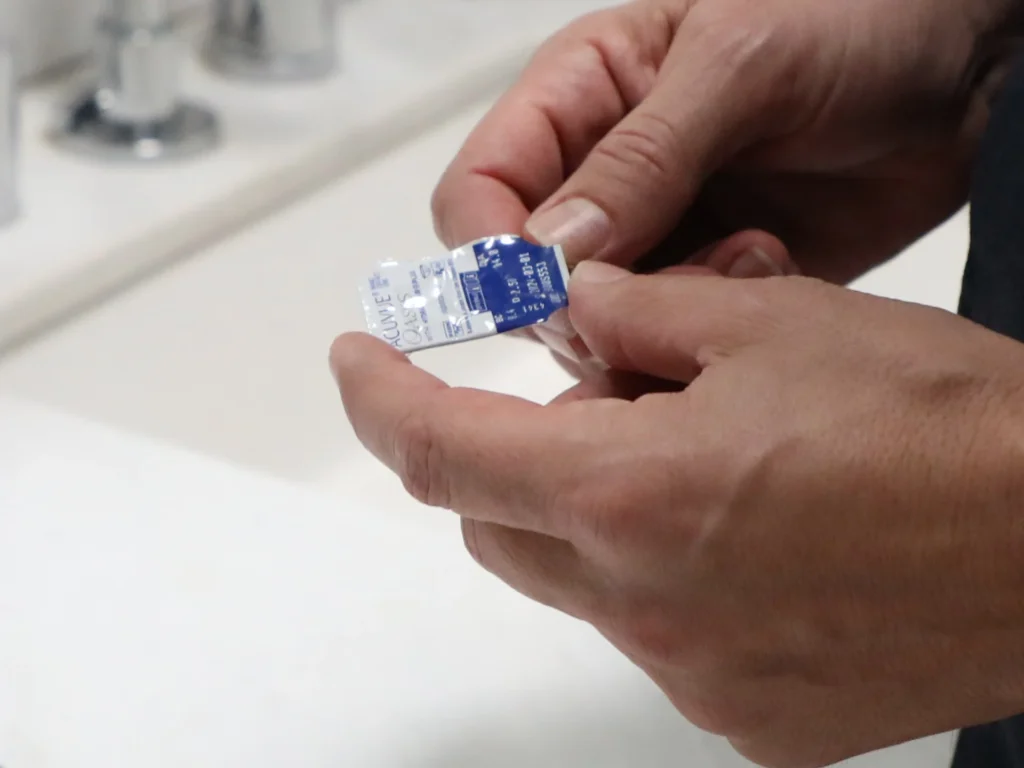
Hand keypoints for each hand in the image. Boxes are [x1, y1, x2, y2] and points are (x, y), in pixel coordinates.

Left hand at [332, 268, 1023, 766]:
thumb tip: (570, 311)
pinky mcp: (753, 721)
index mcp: (631, 497)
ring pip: (579, 583)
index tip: (360, 367)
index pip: (440, 450)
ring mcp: (697, 679)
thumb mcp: (767, 323)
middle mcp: (647, 607)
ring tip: (714, 465)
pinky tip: (756, 539)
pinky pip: (659, 641)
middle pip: (499, 525)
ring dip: (604, 517)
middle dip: (518, 457)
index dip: (382, 400)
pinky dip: (670, 581)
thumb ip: (634, 315)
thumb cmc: (945, 429)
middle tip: (613, 402)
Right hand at [432, 0, 1015, 283]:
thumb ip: (639, 159)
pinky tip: (766, 269)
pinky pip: (665, 332)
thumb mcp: (738, 64)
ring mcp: (653, 229)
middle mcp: (601, 170)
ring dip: (653, 313)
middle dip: (576, 299)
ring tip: (742, 258)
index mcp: (578, 94)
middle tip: (651, 288)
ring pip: (592, 315)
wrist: (964, 68)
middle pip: (525, 272)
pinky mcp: (705, 275)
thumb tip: (549, 251)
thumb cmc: (856, 17)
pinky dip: (702, 325)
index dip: (491, 250)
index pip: (479, 191)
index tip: (542, 289)